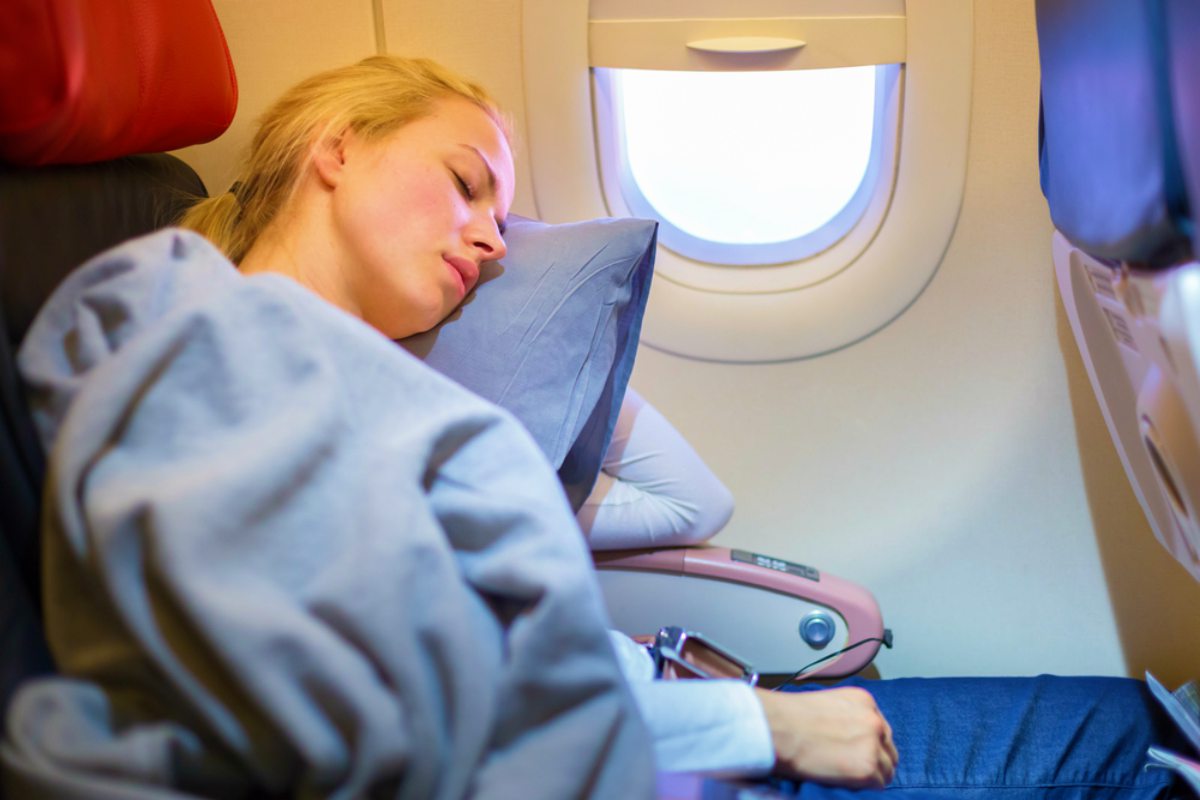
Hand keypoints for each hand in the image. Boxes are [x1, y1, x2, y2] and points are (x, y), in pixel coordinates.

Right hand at [754, 686, 898, 787]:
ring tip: (847, 775)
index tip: (857, 751)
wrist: (776, 728)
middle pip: (888, 749)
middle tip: (853, 766)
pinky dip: (864, 787)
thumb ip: (847, 717)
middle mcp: (873, 720)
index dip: (870, 743)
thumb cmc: (789, 717)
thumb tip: (851, 738)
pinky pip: (878, 784)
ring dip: (871, 775)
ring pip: (887, 769)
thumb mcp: (827, 704)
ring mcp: (872, 744)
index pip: (881, 729)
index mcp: (864, 700)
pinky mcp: (867, 768)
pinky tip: (844, 780)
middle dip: (874, 759)